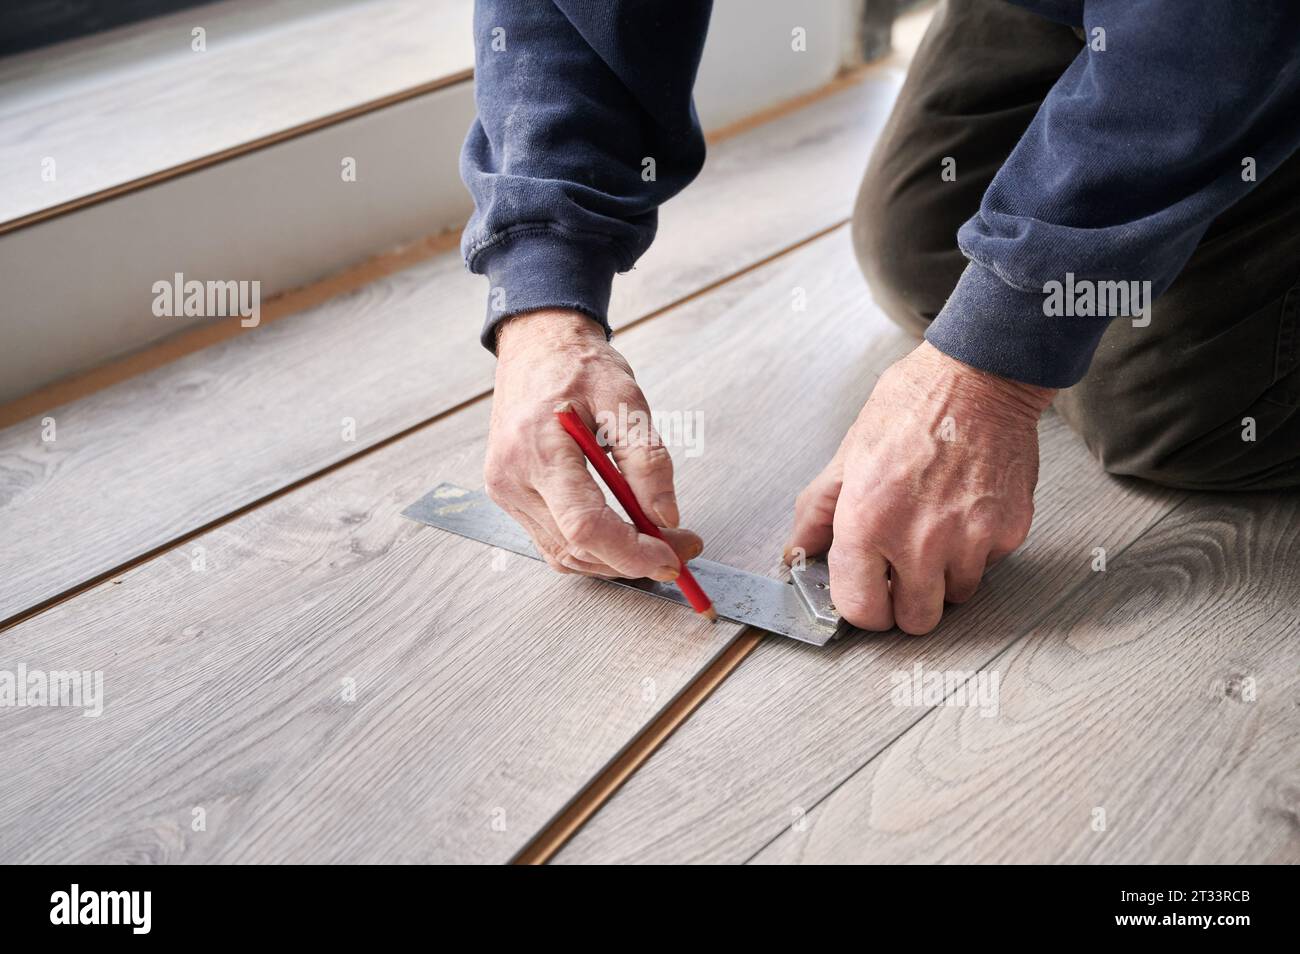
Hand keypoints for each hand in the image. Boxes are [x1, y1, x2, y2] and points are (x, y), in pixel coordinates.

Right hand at [486, 308, 702, 580]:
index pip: (586, 525)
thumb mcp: (626, 398)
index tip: (673, 557)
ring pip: (565, 555)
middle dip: (635, 559)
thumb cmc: (577, 365)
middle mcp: (513, 478)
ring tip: (660, 539)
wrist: (536, 346)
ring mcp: (506, 491)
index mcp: (540, 449)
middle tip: (683, 545)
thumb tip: (666, 517)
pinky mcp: (510, 497)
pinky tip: (623, 533)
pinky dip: (593, 548)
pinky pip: (553, 542)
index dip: (632, 552)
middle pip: (577, 548)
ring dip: (615, 559)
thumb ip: (647, 459)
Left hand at [785, 341, 1054, 634]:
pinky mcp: (1008, 531)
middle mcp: (920, 540)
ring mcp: (970, 539)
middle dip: (906, 603)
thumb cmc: (913, 407)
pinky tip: (964, 510)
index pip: (862, 611)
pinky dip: (977, 548)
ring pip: (956, 596)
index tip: (867, 595)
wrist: (980, 378)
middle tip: (903, 572)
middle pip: (916, 621)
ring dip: (944, 575)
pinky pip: (989, 564)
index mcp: (868, 523)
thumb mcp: (848, 455)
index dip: (863, 607)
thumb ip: (818, 512)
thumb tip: (798, 550)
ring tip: (936, 529)